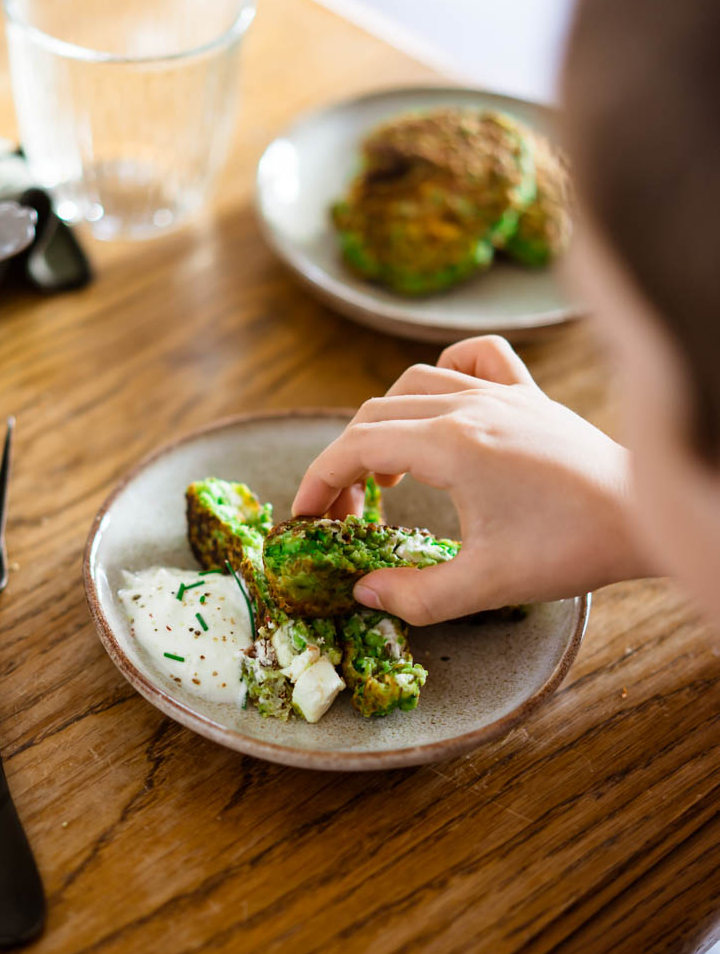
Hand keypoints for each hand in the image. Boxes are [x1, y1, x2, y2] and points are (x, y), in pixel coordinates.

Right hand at [292, 335, 649, 624]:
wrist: (647, 516)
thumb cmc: (572, 547)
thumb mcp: (486, 584)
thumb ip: (416, 596)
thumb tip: (364, 592)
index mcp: (451, 444)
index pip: (356, 447)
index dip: (319, 480)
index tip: (307, 515)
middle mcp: (469, 405)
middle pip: (374, 415)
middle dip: (343, 462)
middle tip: (340, 511)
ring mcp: (501, 392)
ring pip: (412, 384)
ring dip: (383, 423)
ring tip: (385, 474)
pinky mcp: (529, 395)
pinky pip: (474, 357)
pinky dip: (444, 374)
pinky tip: (442, 405)